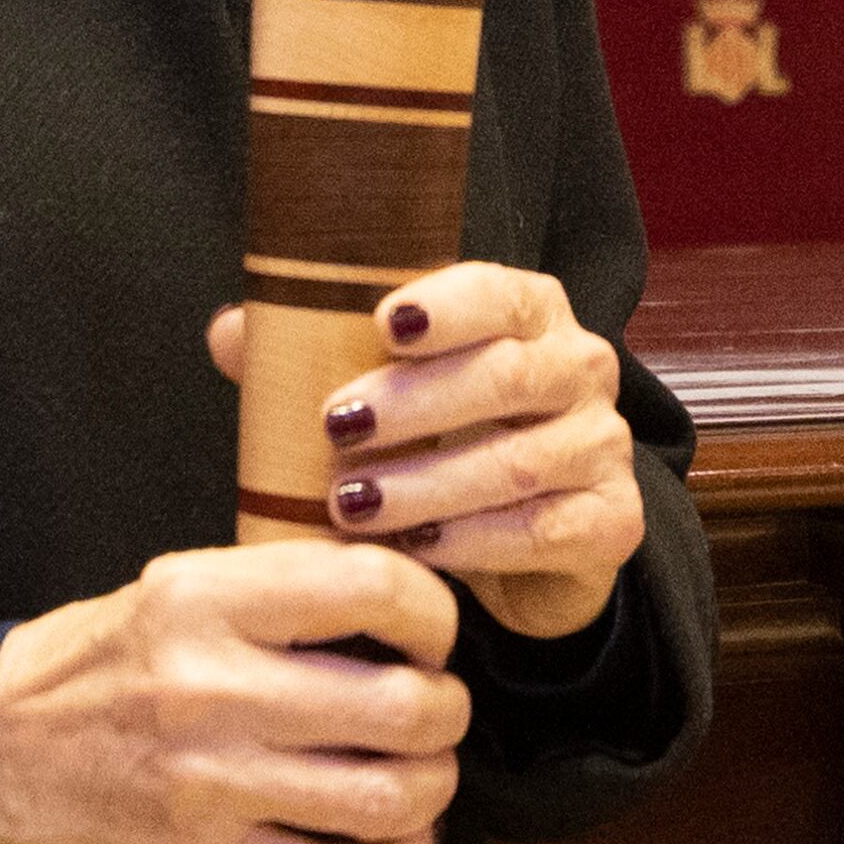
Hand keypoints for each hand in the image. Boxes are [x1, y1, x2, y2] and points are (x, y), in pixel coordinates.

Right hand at [0, 541, 469, 843]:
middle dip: (448, 713)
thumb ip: (281, 591)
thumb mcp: (177, 585)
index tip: (429, 634)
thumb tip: (404, 607)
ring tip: (421, 773)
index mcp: (207, 600)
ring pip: (387, 799)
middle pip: (404, 709)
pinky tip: (400, 839)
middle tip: (434, 710)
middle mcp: (214, 688)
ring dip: (432, 788)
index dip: (434, 614)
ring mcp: (213, 783)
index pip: (372, 590)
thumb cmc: (96, 662)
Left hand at [216, 259, 643, 644]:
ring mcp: (602, 447)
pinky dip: (471, 542)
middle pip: (507, 375)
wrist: (522, 538)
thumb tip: (231, 332)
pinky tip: (417, 551)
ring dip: (428, 484)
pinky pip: (542, 531)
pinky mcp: (612, 523)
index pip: (500, 291)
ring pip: (520, 460)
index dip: (446, 305)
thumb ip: (309, 351)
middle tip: (338, 426)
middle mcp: (580, 368)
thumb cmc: (441, 438)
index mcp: (530, 313)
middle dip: (415, 402)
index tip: (381, 322)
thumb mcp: (381, 387)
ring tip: (353, 504)